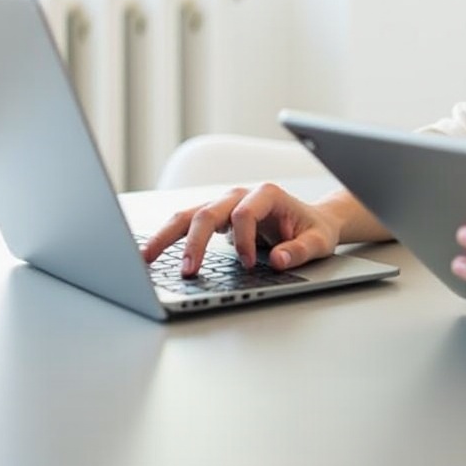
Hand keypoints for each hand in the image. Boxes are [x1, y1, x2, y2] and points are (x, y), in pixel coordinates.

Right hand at [140, 183, 340, 276]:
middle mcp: (240, 195)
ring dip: (167, 237)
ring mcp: (224, 205)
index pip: (243, 213)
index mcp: (266, 194)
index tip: (250, 264)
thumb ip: (300, 251)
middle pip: (208, 211)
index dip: (244, 240)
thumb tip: (278, 261)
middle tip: (189, 271)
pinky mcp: (215, 219)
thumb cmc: (314, 229)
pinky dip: (169, 239)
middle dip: (195, 242)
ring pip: (188, 215)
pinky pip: (186, 225)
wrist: (312, 221)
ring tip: (146, 259)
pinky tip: (152, 255)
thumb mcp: (318, 241)